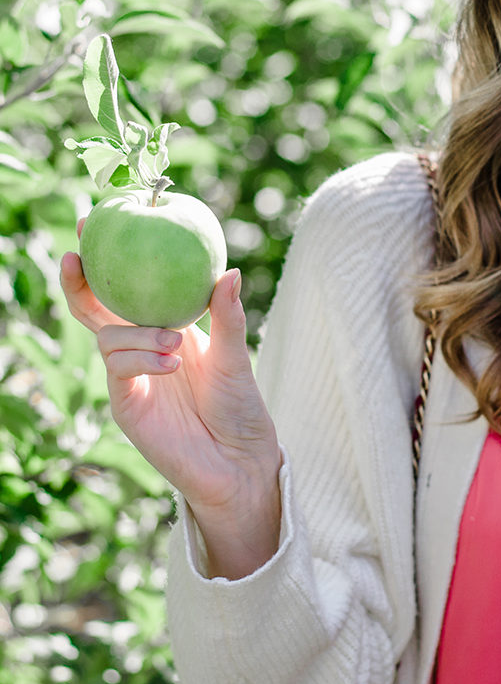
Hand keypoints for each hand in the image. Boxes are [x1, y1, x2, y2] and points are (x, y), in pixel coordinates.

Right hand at [60, 231, 281, 577]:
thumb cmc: (240, 408)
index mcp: (165, 327)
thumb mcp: (235, 356)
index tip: (95, 221)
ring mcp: (130, 376)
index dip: (108, 258)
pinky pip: (119, 369)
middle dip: (81, 278)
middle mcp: (141, 348)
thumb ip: (227, 316)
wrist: (239, 463)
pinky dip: (142, 358)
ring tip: (175, 342)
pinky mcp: (127, 404)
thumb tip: (230, 270)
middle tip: (76, 250)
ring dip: (139, 332)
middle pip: (96, 308)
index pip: (129, 288)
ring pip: (109, 337)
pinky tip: (170, 361)